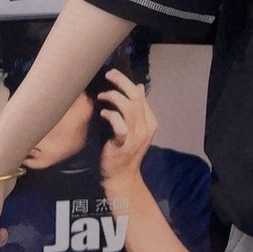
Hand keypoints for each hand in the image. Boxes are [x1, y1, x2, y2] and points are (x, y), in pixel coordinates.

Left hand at [97, 68, 157, 189]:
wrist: (122, 177)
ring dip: (114, 97)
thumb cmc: (125, 150)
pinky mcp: (123, 144)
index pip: (141, 96)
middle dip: (122, 82)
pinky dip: (111, 115)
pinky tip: (103, 113)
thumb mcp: (136, 127)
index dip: (127, 82)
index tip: (113, 75)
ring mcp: (136, 136)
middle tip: (109, 74)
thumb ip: (138, 109)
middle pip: (136, 97)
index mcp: (150, 121)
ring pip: (129, 108)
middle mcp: (145, 127)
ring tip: (102, 96)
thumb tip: (138, 86)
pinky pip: (120, 125)